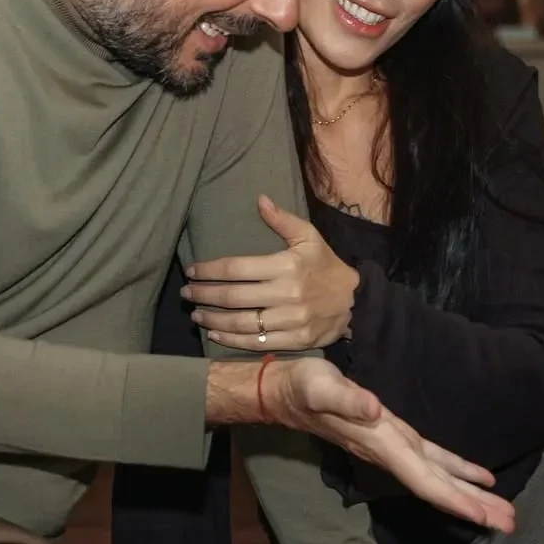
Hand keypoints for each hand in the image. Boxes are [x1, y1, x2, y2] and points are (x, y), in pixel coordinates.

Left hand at [185, 195, 359, 350]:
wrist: (357, 301)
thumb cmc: (326, 266)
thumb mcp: (309, 237)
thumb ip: (283, 220)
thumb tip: (260, 200)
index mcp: (286, 266)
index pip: (237, 268)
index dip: (210, 271)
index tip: (192, 271)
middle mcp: (286, 294)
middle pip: (234, 297)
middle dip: (204, 295)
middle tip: (186, 294)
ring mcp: (291, 320)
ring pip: (242, 323)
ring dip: (213, 319)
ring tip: (196, 313)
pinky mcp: (295, 341)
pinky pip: (257, 343)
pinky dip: (232, 340)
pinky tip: (216, 334)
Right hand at [266, 358, 515, 534]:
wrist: (284, 393)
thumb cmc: (303, 388)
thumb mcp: (320, 387)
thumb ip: (345, 399)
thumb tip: (371, 409)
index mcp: (382, 445)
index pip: (424, 480)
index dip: (454, 499)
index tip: (484, 517)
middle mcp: (392, 454)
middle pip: (439, 488)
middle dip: (474, 507)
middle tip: (511, 525)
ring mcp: (395, 447)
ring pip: (440, 478)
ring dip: (471, 496)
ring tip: (504, 512)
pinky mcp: (395, 435)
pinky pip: (434, 459)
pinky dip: (459, 470)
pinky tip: (481, 479)